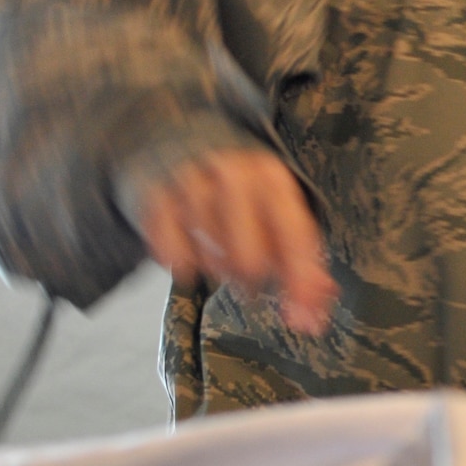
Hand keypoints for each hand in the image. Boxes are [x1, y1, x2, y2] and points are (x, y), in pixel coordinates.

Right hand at [138, 149, 335, 334]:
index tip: (303, 323)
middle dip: (253, 281)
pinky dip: (185, 266)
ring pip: (212, 263)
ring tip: (220, 255)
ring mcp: (189, 184)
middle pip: (250, 260)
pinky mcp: (153, 201)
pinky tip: (190, 248)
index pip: (296, 236)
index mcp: (272, 176)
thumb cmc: (236, 192)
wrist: (168, 143)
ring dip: (219, 272)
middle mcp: (233, 174)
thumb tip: (313, 320)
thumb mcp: (275, 209)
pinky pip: (175, 261)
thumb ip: (302, 264)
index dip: (301, 284)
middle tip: (248, 277)